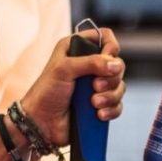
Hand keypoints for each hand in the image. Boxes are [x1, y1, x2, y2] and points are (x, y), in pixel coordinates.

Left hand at [20, 29, 125, 147]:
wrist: (41, 123)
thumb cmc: (46, 92)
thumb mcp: (64, 69)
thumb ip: (91, 62)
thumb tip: (116, 65)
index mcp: (78, 49)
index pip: (105, 38)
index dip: (110, 47)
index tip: (106, 59)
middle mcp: (89, 65)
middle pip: (117, 64)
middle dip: (110, 78)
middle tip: (94, 87)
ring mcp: (95, 86)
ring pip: (119, 86)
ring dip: (110, 96)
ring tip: (94, 103)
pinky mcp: (100, 104)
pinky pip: (117, 105)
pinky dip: (111, 110)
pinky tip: (99, 114)